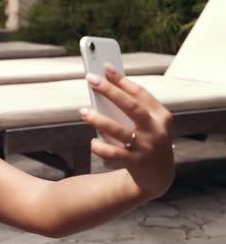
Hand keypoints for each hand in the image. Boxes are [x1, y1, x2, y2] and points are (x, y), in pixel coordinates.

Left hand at [80, 64, 174, 198]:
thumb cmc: (147, 141)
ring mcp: (146, 147)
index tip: (106, 67)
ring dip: (99, 120)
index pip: (140, 93)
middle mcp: (155, 130)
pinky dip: (101, 148)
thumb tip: (105, 87)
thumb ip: (130, 109)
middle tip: (91, 79)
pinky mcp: (136, 163)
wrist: (159, 176)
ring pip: (119, 131)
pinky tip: (93, 143)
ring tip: (83, 112)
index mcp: (160, 116)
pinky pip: (114, 154)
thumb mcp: (147, 124)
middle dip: (110, 91)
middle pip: (131, 106)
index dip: (122, 80)